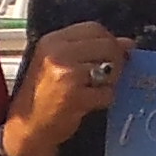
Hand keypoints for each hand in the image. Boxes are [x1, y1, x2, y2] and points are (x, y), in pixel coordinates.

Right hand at [0, 21, 132, 155]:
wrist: (28, 127)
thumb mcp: (58, 64)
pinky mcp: (75, 97)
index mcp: (52, 41)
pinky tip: (89, 104)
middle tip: (107, 76)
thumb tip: (127, 43)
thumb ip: (89, 50)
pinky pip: (107, 93)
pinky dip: (104, 100)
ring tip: (93, 91)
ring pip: (111, 69)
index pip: (94, 28)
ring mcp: (67, 74)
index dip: (110, 40)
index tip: (112, 54)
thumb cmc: (43, 96)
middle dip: (116, 61)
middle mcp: (58, 53)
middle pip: (107, 45)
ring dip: (109, 83)